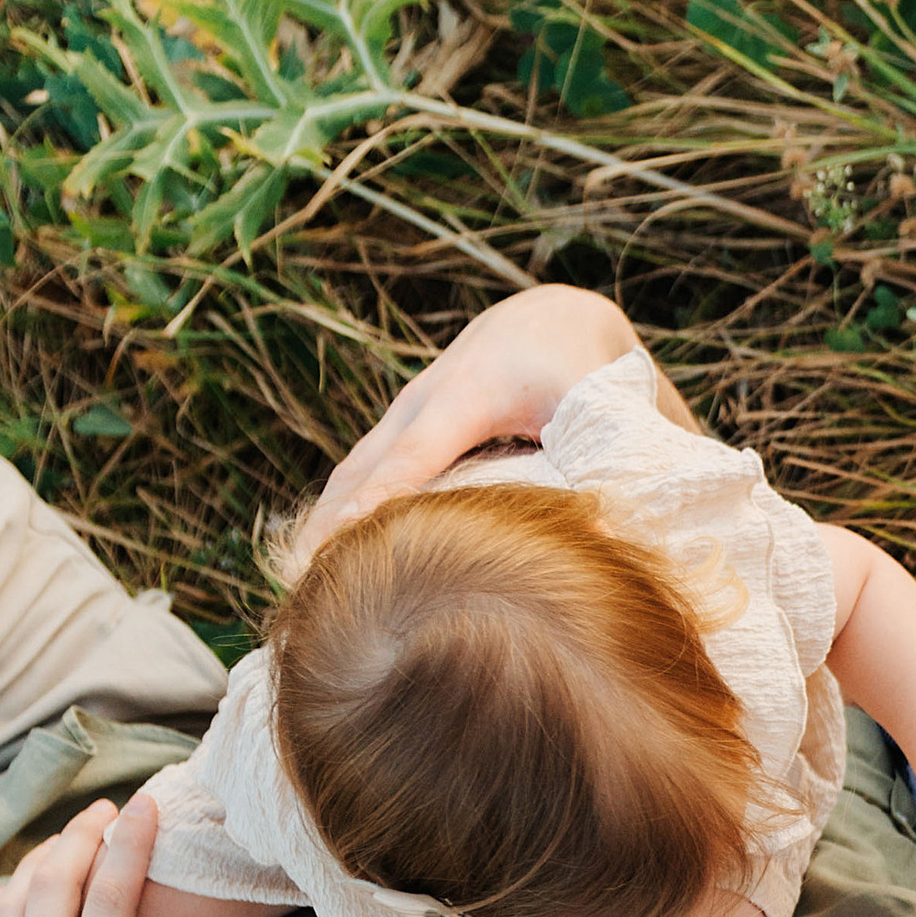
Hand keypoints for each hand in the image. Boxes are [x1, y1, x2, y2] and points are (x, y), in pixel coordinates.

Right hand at [288, 289, 636, 568]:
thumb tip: (618, 529)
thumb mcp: (601, 400)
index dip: (379, 502)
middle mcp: (421, 401)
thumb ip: (609, 456)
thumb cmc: (583, 368)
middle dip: (327, 528)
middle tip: (301, 591)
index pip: (413, 456)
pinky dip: (334, 522)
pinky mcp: (399, 436)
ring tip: (297, 596)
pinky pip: (357, 480)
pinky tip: (320, 572)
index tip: (343, 544)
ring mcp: (402, 418)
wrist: (551, 320)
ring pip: (349, 478)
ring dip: (319, 531)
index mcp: (469, 391)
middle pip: (360, 471)